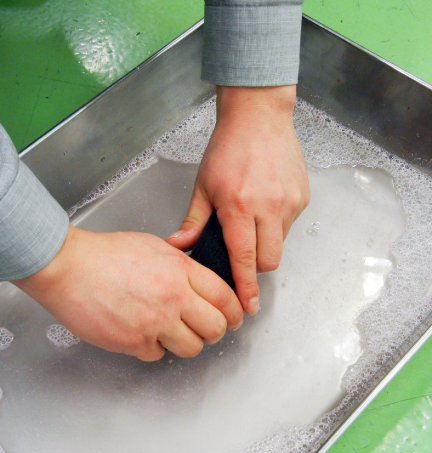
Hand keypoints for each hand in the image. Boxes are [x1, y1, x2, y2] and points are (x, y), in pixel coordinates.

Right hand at [12, 225, 242, 360]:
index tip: (234, 318)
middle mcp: (174, 297)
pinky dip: (153, 348)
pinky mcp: (135, 342)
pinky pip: (158, 355)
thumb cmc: (104, 254)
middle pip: (216, 328)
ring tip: (172, 333)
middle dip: (215, 332)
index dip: (234, 312)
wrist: (68, 267)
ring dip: (186, 343)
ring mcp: (155, 322)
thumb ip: (181, 265)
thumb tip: (199, 282)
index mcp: (181, 270)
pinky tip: (142, 333)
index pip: (226, 297)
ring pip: (192, 348)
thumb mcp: (154, 246)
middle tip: (207, 330)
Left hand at [166, 85, 309, 314]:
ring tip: (252, 218)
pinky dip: (276, 225)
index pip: (245, 259)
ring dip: (266, 243)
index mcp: (239, 206)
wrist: (259, 117)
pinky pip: (289, 225)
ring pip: (280, 244)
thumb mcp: (203, 186)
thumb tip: (178, 248)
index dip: (246, 287)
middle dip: (256, 267)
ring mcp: (290, 202)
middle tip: (243, 252)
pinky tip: (265, 203)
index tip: (249, 307)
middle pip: (269, 261)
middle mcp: (269, 207)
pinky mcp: (302, 197)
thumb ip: (193, 222)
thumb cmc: (227, 149)